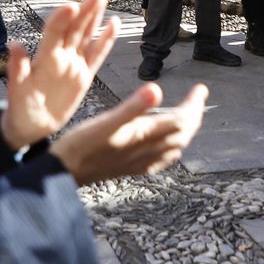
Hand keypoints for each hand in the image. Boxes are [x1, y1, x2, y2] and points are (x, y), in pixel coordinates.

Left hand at [0, 0, 118, 150]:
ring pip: (86, 35)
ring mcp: (73, 64)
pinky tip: (113, 23)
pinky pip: (97, 55)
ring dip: (94, 16)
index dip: (61, 20)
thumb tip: (14, 45)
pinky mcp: (83, 75)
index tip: (70, 6)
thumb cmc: (20, 108)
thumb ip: (17, 68)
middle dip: (85, 10)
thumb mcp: (17, 91)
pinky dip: (106, 40)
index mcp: (45, 60)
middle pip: (74, 29)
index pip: (54, 34)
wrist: (30, 125)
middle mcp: (60, 57)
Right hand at [49, 83, 205, 185]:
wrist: (63, 175)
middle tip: (197, 97)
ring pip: (174, 147)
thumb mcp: (104, 122)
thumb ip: (132, 107)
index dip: (193, 104)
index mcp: (143, 136)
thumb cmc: (80, 146)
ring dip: (185, 130)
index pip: (181, 120)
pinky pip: (161, 160)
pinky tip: (166, 148)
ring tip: (187, 116)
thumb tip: (157, 90)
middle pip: (182, 134)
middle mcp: (147, 152)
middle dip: (194, 115)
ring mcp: (140, 162)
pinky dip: (171, 148)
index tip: (200, 89)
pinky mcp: (130, 169)